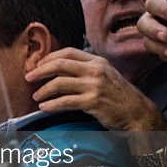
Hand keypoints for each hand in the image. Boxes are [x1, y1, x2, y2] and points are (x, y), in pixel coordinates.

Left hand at [26, 48, 164, 131]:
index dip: (49, 58)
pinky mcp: (93, 102)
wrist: (138, 113)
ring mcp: (94, 86)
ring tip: (36, 96)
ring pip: (60, 83)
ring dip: (43, 90)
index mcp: (97, 61)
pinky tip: (44, 107)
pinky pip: (65, 102)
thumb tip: (59, 69)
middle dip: (40, 70)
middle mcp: (95, 70)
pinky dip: (52, 104)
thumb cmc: (119, 96)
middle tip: (28, 77)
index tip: (37, 65)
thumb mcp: (105, 75)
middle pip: (59, 64)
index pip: (67, 53)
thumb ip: (86, 70)